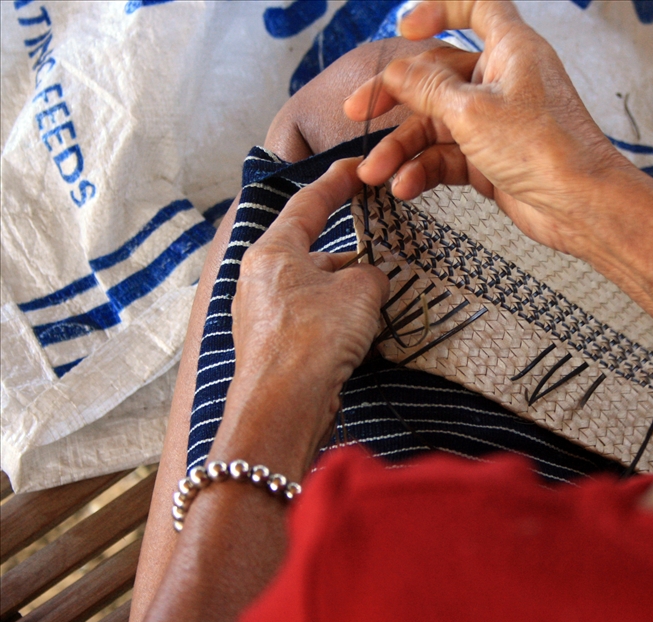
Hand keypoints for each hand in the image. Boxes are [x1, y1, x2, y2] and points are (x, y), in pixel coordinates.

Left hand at [223, 158, 388, 463]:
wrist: (284, 407)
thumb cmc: (316, 336)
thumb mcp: (360, 292)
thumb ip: (370, 274)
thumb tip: (368, 280)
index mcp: (272, 251)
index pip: (308, 203)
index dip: (337, 182)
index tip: (358, 168)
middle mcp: (257, 277)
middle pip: (310, 252)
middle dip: (347, 259)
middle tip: (379, 263)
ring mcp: (259, 314)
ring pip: (311, 289)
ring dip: (343, 295)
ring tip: (373, 310)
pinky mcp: (269, 346)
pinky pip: (307, 319)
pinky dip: (332, 321)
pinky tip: (354, 338)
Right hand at [343, 0, 633, 257]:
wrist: (581, 207)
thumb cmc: (546, 150)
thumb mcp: (471, 111)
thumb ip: (427, 87)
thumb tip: (397, 71)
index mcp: (510, 49)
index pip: (477, 6)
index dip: (441, 8)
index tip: (406, 26)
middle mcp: (503, 81)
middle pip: (437, 74)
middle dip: (395, 97)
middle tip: (358, 114)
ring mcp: (496, 122)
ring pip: (436, 123)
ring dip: (402, 147)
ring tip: (375, 172)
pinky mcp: (492, 159)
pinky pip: (446, 157)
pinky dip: (423, 170)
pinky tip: (405, 186)